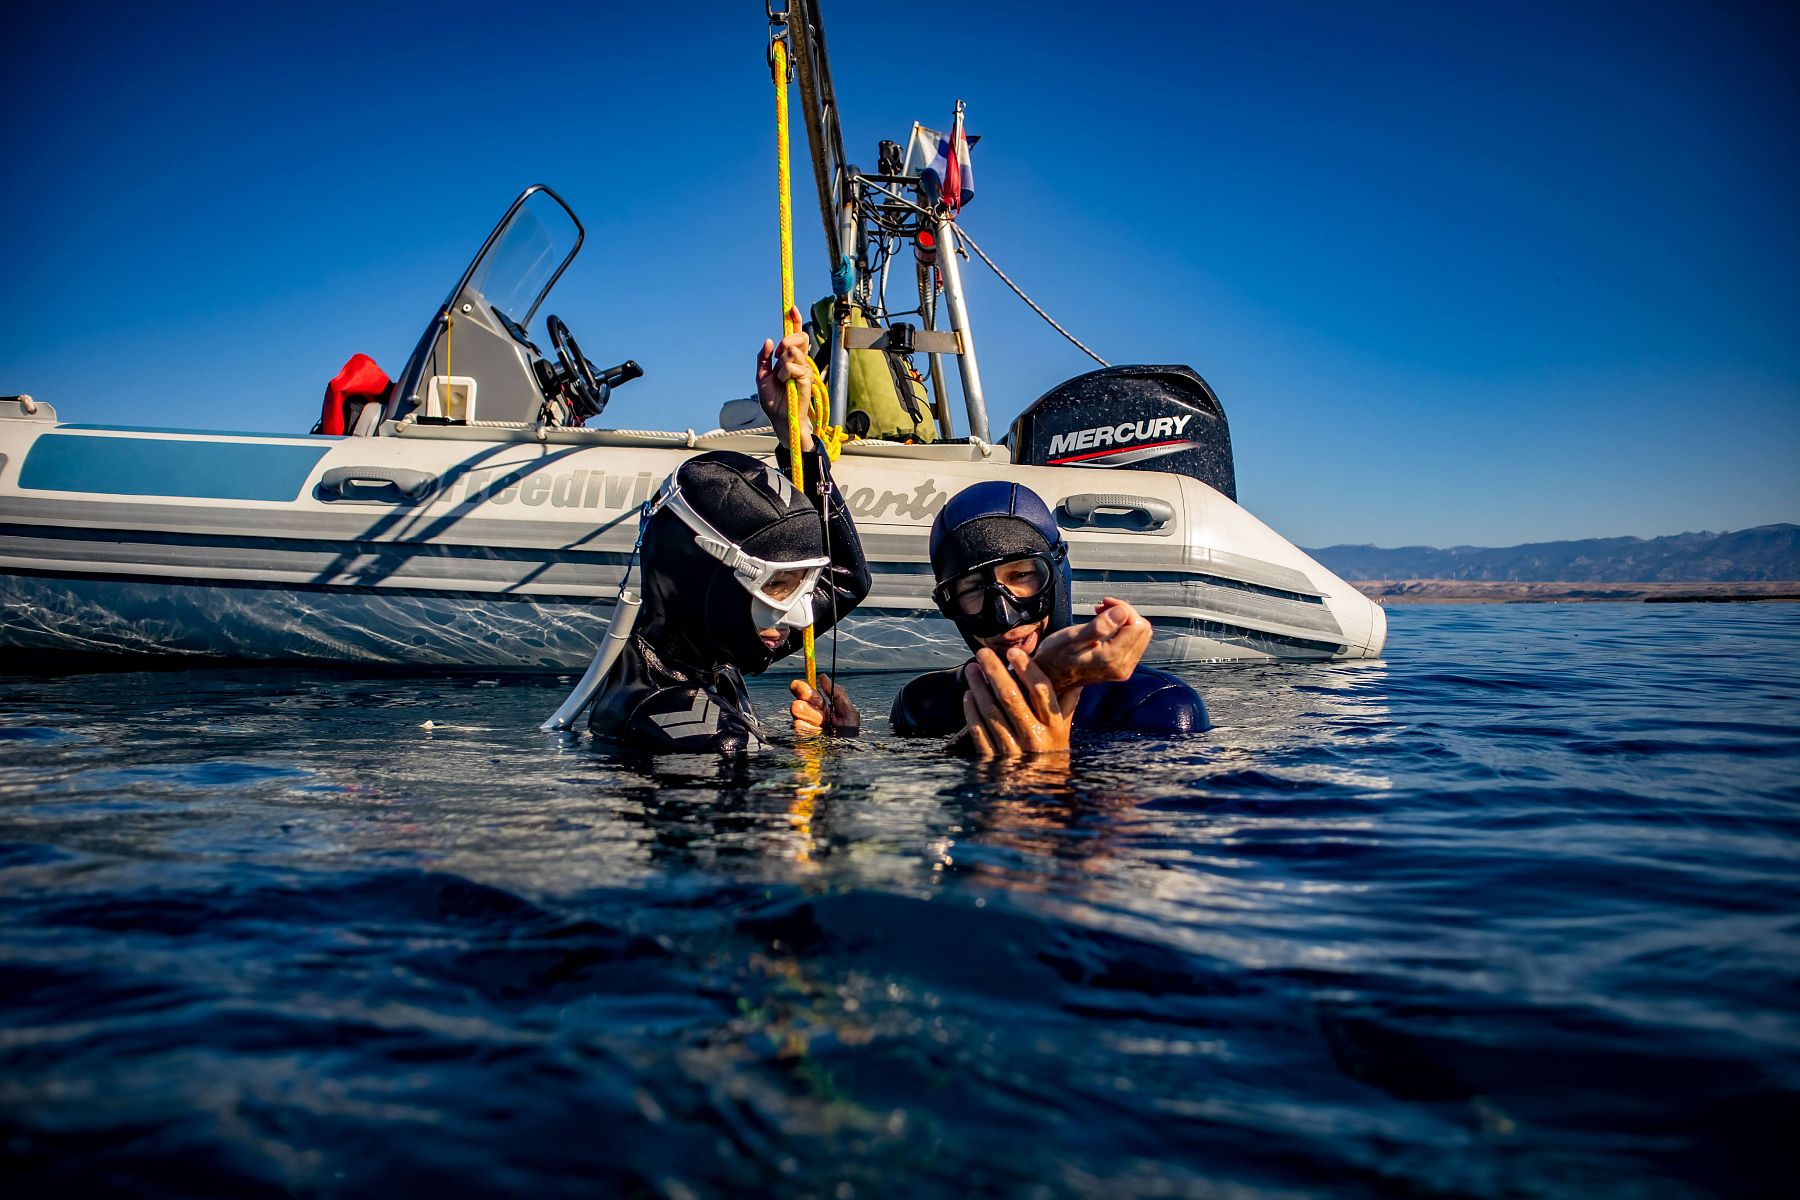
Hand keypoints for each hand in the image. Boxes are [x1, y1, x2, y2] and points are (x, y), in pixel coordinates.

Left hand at [755, 307, 814, 451]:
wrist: (779, 417)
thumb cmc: (773, 399)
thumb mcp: (761, 376)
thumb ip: (763, 358)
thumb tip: (768, 341)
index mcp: (789, 358)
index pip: (795, 335)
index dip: (794, 320)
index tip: (792, 308)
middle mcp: (799, 360)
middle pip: (799, 338)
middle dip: (787, 340)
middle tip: (779, 353)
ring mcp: (805, 369)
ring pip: (792, 353)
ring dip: (781, 366)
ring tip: (781, 380)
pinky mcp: (807, 378)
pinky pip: (793, 367)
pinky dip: (784, 375)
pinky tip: (786, 384)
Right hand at [789, 673, 859, 736]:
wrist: (849, 751)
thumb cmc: (850, 732)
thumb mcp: (849, 711)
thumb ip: (837, 693)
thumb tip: (822, 677)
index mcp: (819, 705)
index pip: (803, 691)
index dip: (803, 687)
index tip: (809, 690)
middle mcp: (808, 715)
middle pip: (796, 699)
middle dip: (808, 702)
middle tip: (820, 707)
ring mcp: (804, 727)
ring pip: (796, 712)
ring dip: (812, 716)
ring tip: (823, 724)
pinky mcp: (800, 739)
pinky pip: (797, 727)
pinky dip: (808, 727)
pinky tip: (818, 731)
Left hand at [958, 646, 1082, 759]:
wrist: (1039, 787)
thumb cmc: (1051, 750)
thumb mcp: (1064, 728)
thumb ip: (1067, 701)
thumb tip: (1076, 672)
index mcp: (1055, 727)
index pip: (1042, 692)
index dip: (1027, 669)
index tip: (1014, 652)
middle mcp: (1035, 738)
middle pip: (1011, 698)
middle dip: (995, 672)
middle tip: (982, 653)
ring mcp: (1013, 750)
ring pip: (992, 713)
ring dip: (979, 688)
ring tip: (972, 670)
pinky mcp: (994, 760)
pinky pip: (979, 732)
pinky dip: (972, 712)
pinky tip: (968, 696)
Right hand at [1030, 596, 1151, 690]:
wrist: (1049, 679)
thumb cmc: (1054, 658)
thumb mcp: (1070, 639)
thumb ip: (1098, 627)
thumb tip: (1121, 613)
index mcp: (1111, 659)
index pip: (1137, 625)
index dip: (1123, 608)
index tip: (1103, 603)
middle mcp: (1122, 667)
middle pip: (1142, 629)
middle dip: (1125, 613)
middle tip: (1102, 608)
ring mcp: (1123, 669)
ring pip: (1141, 635)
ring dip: (1124, 620)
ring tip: (1102, 615)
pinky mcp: (1121, 668)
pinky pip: (1134, 642)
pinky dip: (1123, 629)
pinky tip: (1106, 627)